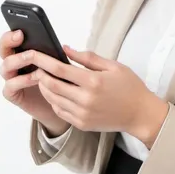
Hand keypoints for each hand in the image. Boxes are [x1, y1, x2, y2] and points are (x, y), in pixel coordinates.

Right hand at [0, 30, 69, 136]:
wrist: (61, 103)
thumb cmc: (60, 79)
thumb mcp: (61, 63)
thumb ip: (57, 54)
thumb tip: (62, 45)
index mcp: (24, 51)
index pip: (12, 38)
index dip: (12, 33)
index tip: (21, 30)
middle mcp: (15, 63)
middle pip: (3, 49)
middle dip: (9, 40)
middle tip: (21, 37)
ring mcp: (12, 78)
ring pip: (5, 66)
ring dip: (18, 59)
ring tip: (32, 56)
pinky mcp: (14, 94)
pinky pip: (10, 85)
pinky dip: (22, 80)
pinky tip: (35, 77)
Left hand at [28, 46, 169, 147]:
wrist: (140, 113)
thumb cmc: (129, 86)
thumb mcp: (113, 66)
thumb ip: (88, 58)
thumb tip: (66, 49)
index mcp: (93, 82)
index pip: (60, 69)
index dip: (44, 61)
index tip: (34, 54)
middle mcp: (85, 100)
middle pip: (52, 85)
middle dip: (40, 74)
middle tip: (35, 65)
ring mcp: (82, 114)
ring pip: (53, 99)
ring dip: (44, 87)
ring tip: (42, 77)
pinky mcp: (81, 124)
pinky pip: (60, 111)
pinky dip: (53, 100)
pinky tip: (55, 92)